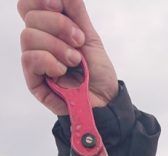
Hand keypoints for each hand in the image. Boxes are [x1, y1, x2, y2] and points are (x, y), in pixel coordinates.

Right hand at [18, 0, 118, 115]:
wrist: (105, 100)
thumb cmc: (97, 72)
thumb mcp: (89, 36)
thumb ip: (75, 12)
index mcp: (49, 29)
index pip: (29, 6)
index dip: (40, 0)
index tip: (59, 5)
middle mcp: (39, 43)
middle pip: (30, 17)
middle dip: (58, 25)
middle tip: (78, 41)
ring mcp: (35, 61)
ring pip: (28, 36)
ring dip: (56, 46)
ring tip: (75, 60)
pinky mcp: (34, 81)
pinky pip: (29, 59)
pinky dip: (49, 61)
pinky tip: (63, 70)